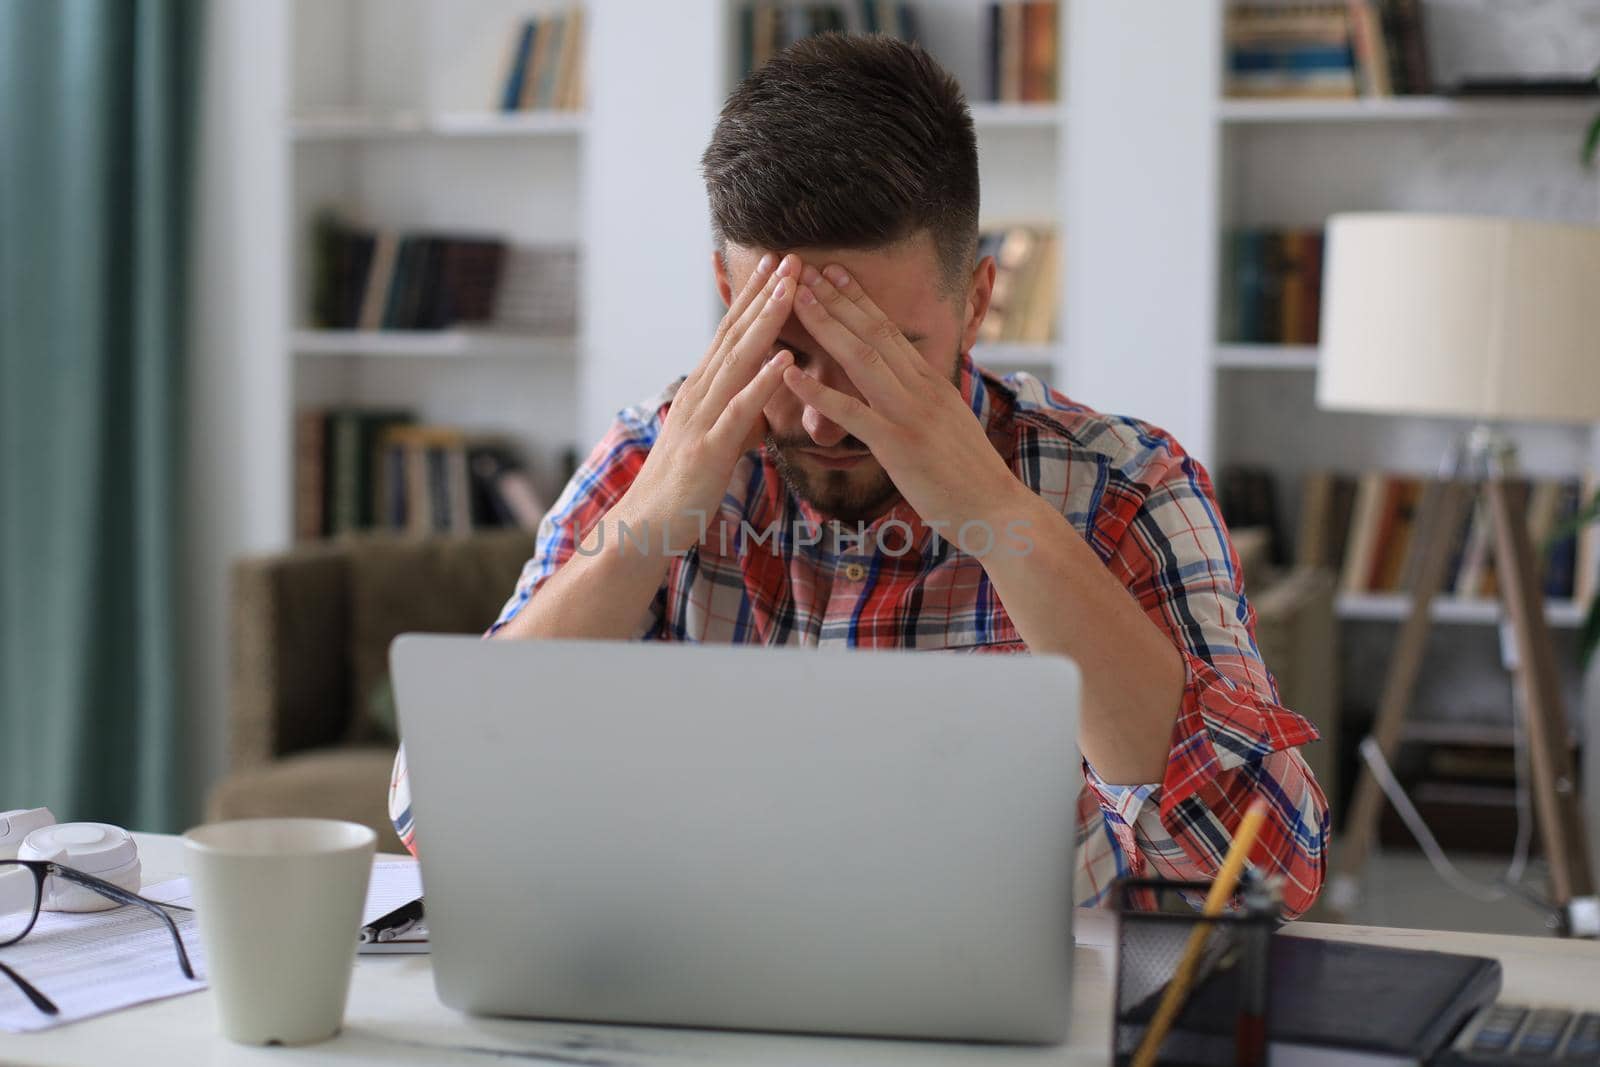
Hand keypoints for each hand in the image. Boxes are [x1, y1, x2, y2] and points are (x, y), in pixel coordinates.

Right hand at [615, 253, 798, 552]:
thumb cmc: (682, 489)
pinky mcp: (709, 449)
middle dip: (764, 295)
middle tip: (791, 257)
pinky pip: (740, 410)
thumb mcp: (715, 444)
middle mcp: (698, 395)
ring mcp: (701, 419)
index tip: (778, 266)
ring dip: (765, 322)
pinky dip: (762, 380)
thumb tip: (757, 409)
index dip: (754, 299)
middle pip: (735, 335)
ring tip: (790, 288)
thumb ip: (736, 421)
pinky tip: (785, 356)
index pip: (731, 335)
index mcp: (701, 392)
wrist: (644, 528)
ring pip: (738, 361)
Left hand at [783, 264, 1025, 542]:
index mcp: (932, 382)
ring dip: (826, 326)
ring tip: (796, 299)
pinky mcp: (898, 445)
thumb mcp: (947, 426)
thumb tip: (906, 389)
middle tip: (804, 268)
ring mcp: (910, 414)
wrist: (997, 511)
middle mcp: (921, 388)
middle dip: (836, 298)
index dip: (859, 299)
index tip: (833, 273)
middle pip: (872, 332)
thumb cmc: (969, 476)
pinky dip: (818, 392)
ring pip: (861, 359)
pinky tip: (790, 376)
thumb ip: (923, 403)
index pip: (890, 330)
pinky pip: (851, 413)